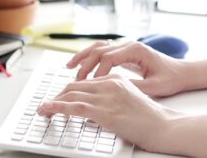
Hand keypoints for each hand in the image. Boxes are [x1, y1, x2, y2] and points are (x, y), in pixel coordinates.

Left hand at [37, 74, 181, 152]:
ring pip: (71, 95)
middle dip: (57, 95)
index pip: (85, 81)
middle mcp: (110, 84)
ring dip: (53, 102)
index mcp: (116, 79)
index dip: (68, 90)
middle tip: (47, 105)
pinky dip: (57, 108)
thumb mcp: (130, 100)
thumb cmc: (150, 118)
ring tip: (43, 109)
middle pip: (74, 85)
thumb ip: (113, 98)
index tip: (58, 98)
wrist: (164, 126)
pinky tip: (48, 110)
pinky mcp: (105, 112)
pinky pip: (75, 108)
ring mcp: (107, 97)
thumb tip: (94, 107)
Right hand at [67, 40, 189, 96]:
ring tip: (69, 68)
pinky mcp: (124, 52)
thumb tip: (113, 91)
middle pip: (100, 50)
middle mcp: (129, 45)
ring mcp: (126, 47)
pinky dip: (90, 57)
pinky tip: (80, 65)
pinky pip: (103, 51)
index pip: (109, 58)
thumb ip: (134, 87)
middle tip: (75, 81)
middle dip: (85, 65)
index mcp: (137, 50)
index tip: (91, 87)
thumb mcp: (154, 87)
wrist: (182, 72)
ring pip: (98, 47)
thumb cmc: (170, 79)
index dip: (98, 72)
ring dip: (83, 57)